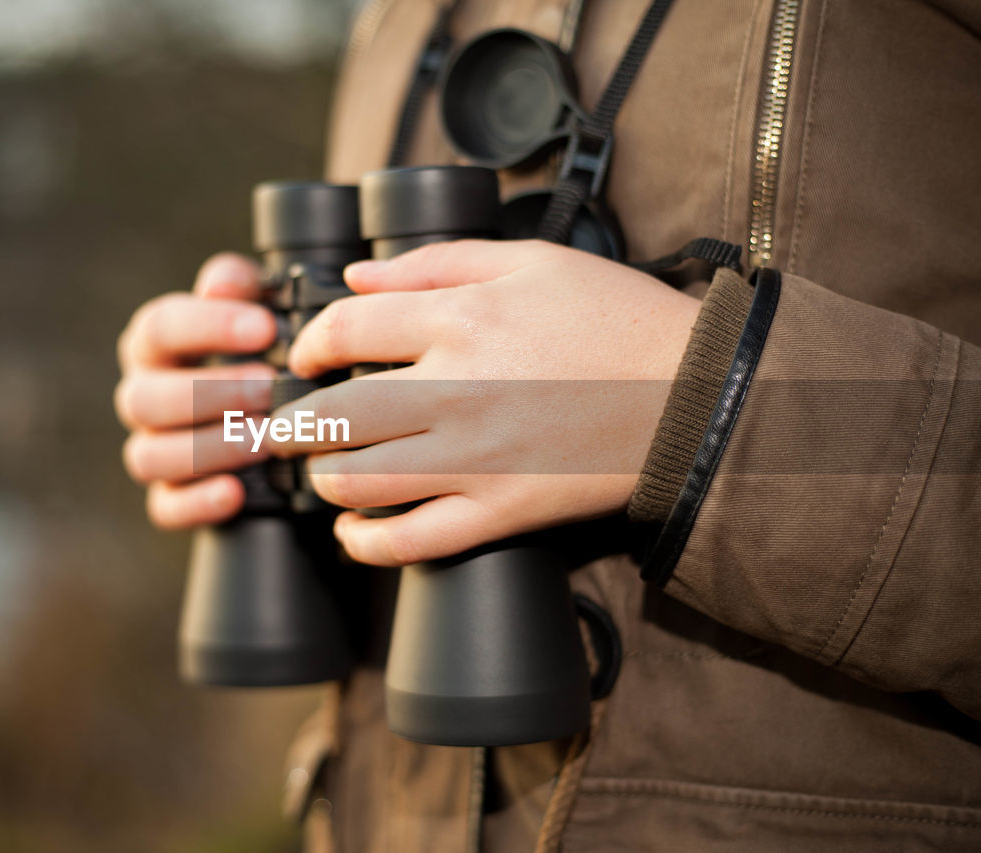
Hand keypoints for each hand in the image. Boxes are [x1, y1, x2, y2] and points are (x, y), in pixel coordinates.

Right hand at [115, 253, 276, 527]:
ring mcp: (152, 449)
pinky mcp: (170, 496)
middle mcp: (142, 397)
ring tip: (266, 438)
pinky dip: (198, 503)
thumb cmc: (258, 351)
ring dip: (210, 447)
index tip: (266, 327)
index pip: (159, 328)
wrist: (274, 412)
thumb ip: (238, 286)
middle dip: (214, 393)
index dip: (210, 326)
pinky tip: (236, 492)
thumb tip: (225, 284)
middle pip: (148, 399)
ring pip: (150, 456)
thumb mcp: (253, 308)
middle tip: (272, 388)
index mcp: (154, 346)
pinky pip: (166, 508)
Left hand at [265, 239, 702, 566]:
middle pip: (330, 416)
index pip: (343, 332)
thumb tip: (354, 277)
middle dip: (292, 425)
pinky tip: (356, 532)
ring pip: (356, 482)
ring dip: (324, 479)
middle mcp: (456, 391)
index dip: (309, 345)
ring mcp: (476, 459)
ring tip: (327, 470)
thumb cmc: (615, 319)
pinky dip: (368, 543)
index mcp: (460, 318)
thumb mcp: (530, 260)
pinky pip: (412, 541)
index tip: (308, 358)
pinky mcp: (501, 512)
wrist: (692, 394)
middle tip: (288, 428)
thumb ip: (433, 263)